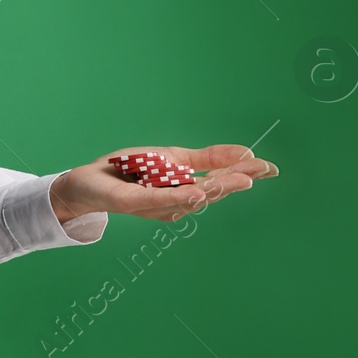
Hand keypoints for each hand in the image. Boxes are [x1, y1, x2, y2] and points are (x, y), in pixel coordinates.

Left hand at [49, 144, 278, 223]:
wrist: (87, 182)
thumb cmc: (128, 172)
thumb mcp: (170, 158)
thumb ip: (205, 159)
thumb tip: (243, 153)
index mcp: (184, 186)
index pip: (219, 179)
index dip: (244, 172)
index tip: (269, 167)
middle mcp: (175, 200)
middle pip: (212, 190)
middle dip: (238, 181)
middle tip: (263, 171)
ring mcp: (156, 205)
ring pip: (191, 197)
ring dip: (217, 188)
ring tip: (243, 180)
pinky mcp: (134, 203)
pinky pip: (160, 199)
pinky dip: (180, 196)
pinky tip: (198, 192)